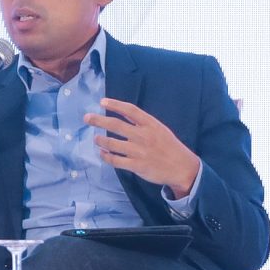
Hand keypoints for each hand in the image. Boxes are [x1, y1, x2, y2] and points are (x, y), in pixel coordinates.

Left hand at [84, 98, 201, 195]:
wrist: (182, 168)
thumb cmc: (170, 147)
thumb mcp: (160, 129)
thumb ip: (142, 123)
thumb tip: (123, 114)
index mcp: (151, 124)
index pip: (130, 110)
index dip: (115, 104)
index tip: (102, 101)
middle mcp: (143, 136)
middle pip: (116, 125)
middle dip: (98, 120)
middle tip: (86, 117)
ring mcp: (139, 151)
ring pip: (112, 143)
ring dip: (101, 139)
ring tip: (96, 138)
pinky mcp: (136, 166)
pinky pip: (115, 160)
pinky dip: (106, 156)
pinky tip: (102, 152)